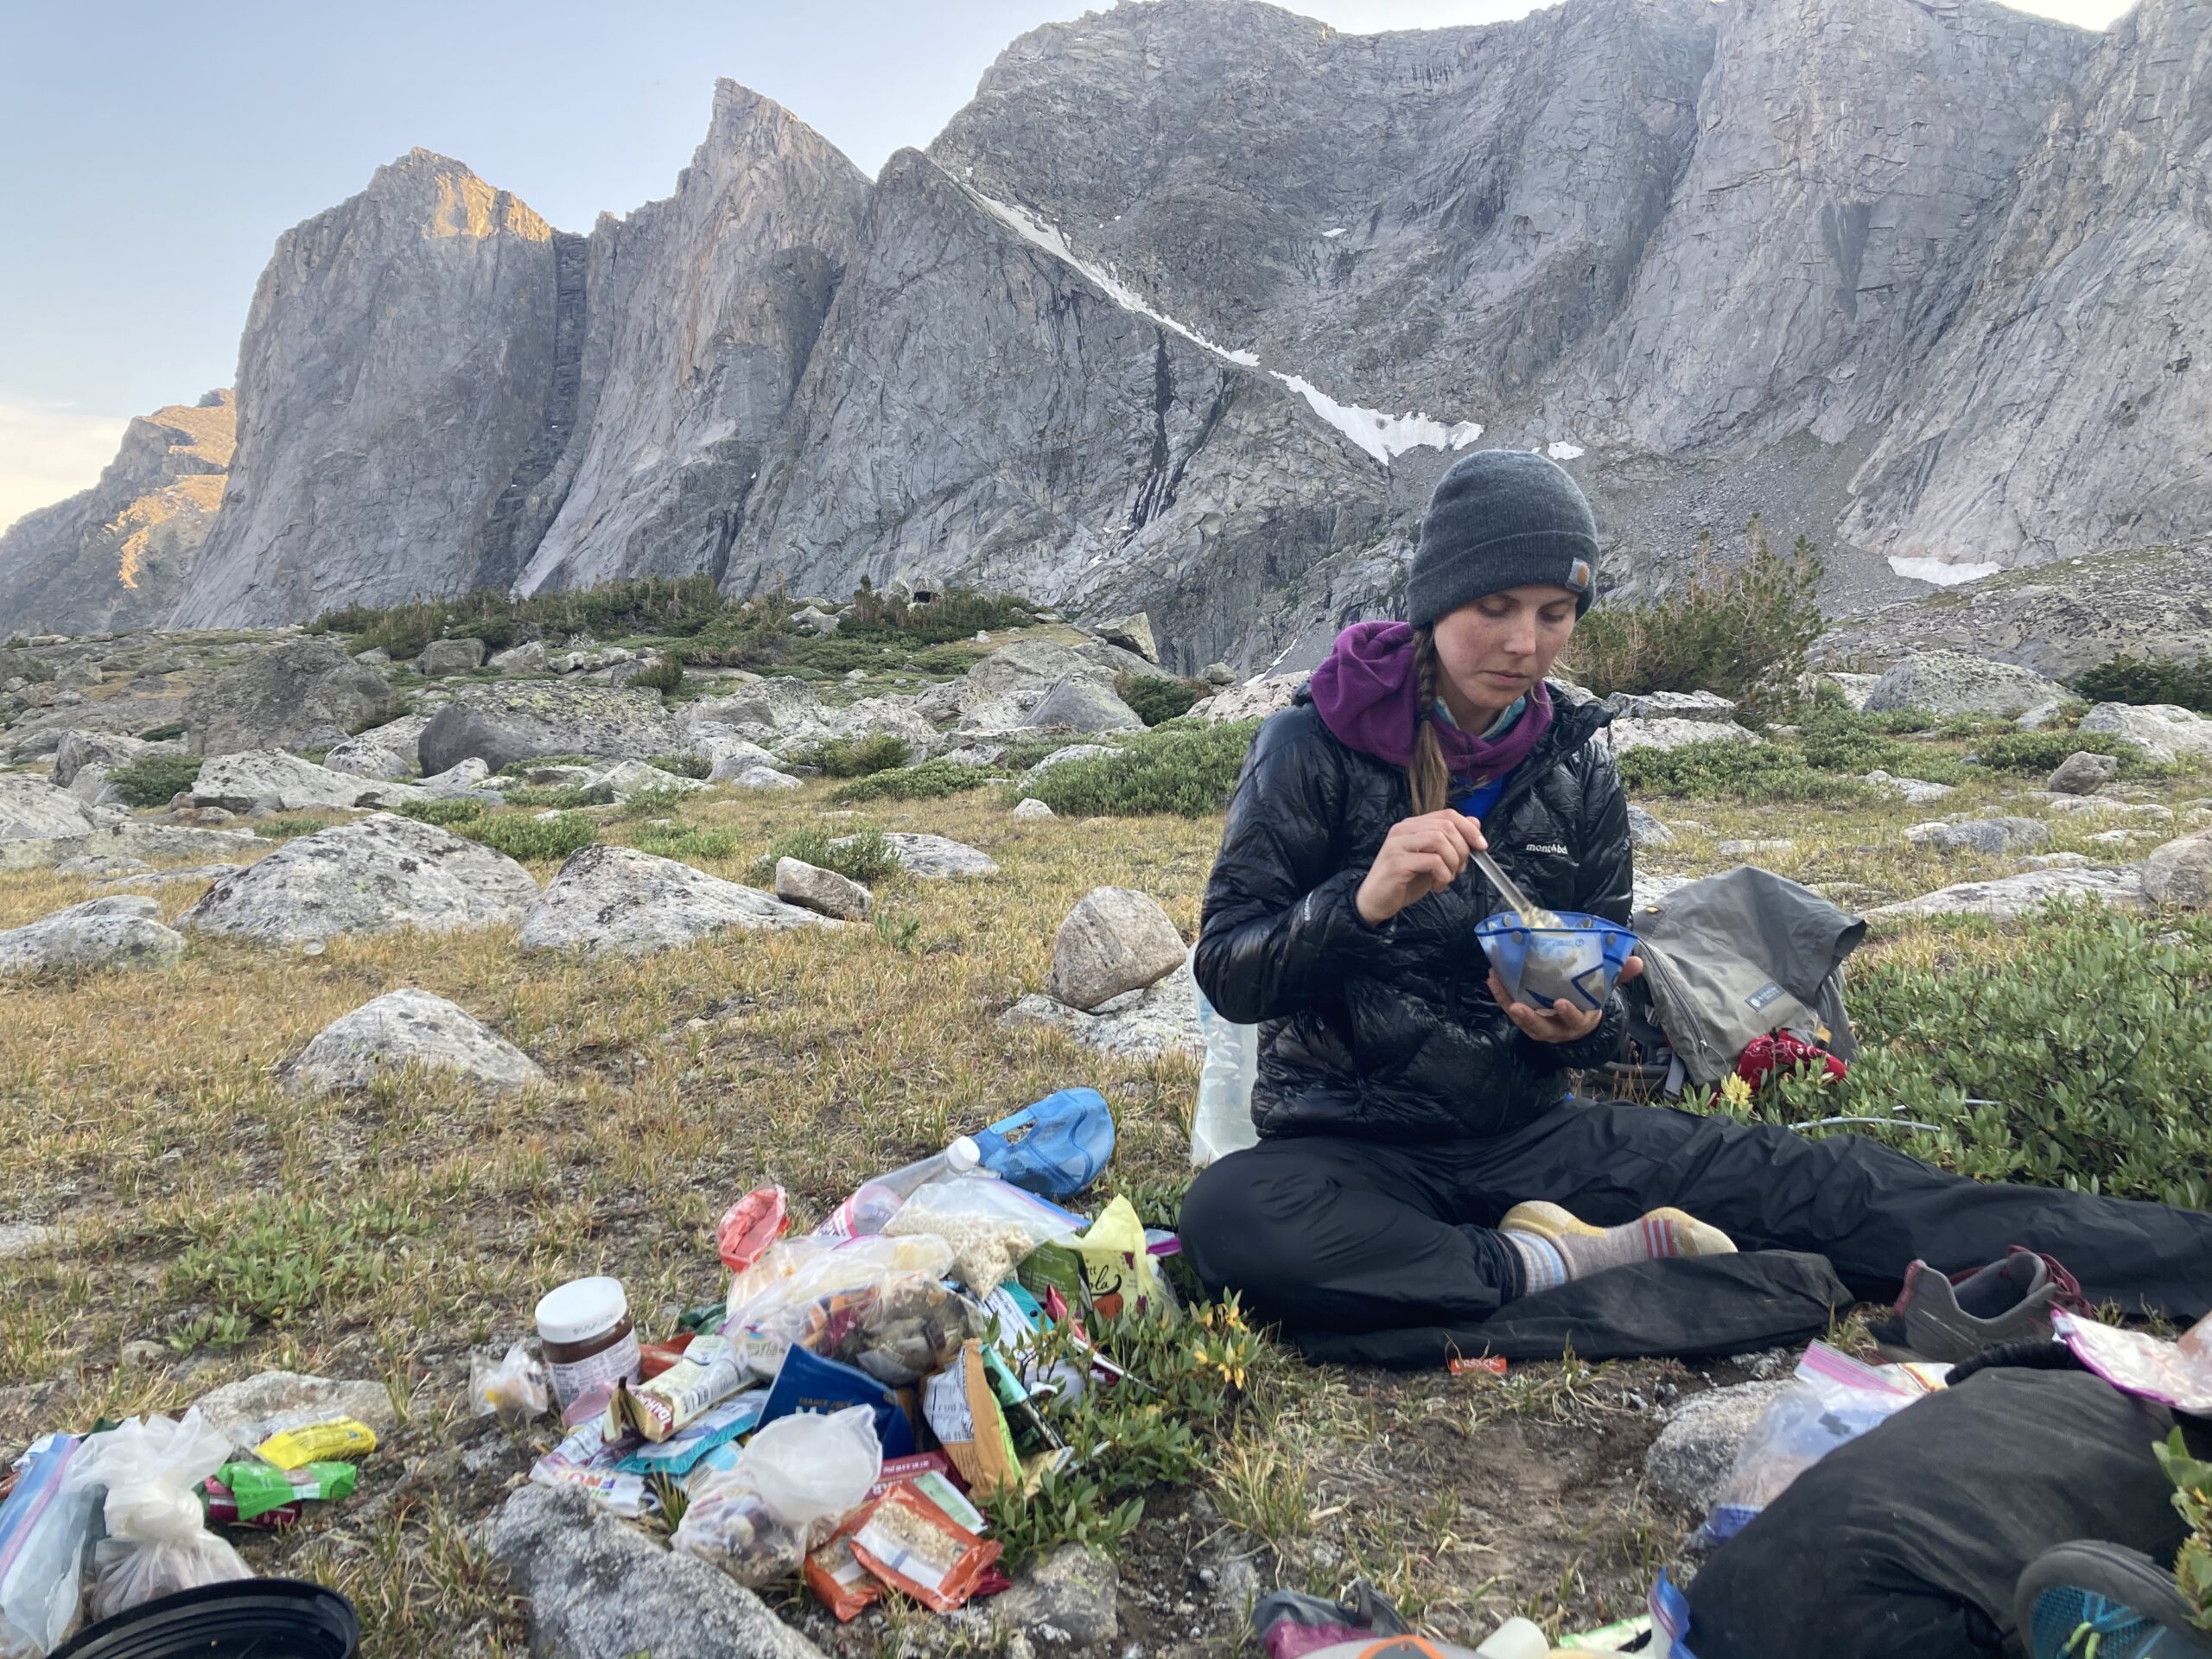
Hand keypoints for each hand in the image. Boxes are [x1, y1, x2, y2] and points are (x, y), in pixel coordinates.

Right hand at [1355, 811, 1487, 926]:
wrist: (1376, 901)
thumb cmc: (1404, 881)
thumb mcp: (1432, 859)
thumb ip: (1450, 841)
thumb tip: (1475, 823)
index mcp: (1412, 825)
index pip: (1447, 814)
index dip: (1469, 828)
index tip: (1481, 846)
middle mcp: (1403, 830)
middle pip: (1446, 826)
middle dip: (1462, 849)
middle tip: (1460, 869)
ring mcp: (1398, 844)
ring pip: (1439, 840)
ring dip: (1452, 862)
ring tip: (1447, 878)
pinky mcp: (1397, 862)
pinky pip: (1432, 861)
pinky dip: (1443, 875)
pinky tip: (1438, 886)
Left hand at [1489, 955, 1643, 1043]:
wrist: (1580, 1022)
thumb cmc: (1590, 1002)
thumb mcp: (1605, 991)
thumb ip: (1618, 976)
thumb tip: (1637, 961)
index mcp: (1580, 1021)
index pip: (1575, 1020)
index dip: (1569, 1013)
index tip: (1561, 1003)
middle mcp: (1559, 1028)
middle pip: (1543, 1028)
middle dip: (1531, 1018)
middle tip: (1519, 1006)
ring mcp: (1541, 1026)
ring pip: (1523, 1022)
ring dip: (1509, 1005)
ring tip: (1497, 986)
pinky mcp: (1527, 1020)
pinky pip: (1511, 1009)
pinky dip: (1502, 996)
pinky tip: (1493, 979)